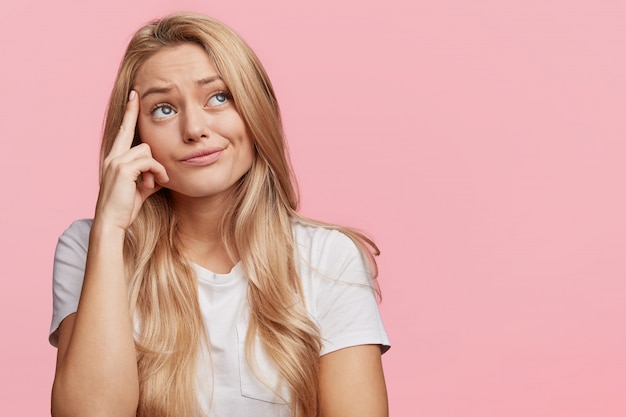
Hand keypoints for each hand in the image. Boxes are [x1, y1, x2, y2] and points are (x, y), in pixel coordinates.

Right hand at [94, 90, 168, 231]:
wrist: (112, 223)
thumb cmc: (125, 209)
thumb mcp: (140, 189)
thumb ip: (149, 177)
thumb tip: (160, 174)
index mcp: (114, 159)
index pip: (122, 133)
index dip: (128, 115)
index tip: (132, 97)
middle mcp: (112, 156)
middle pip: (128, 129)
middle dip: (132, 111)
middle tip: (136, 92)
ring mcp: (116, 161)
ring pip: (147, 150)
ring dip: (157, 167)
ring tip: (156, 183)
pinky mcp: (123, 169)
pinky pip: (150, 162)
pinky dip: (158, 172)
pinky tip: (158, 183)